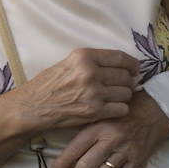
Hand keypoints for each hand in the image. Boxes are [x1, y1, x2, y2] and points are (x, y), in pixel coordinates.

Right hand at [14, 48, 139, 131]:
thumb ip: (92, 62)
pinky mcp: (94, 111)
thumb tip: (121, 67)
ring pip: (126, 93)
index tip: (135, 69)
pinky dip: (119, 110)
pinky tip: (110, 109)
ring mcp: (93, 92)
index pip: (120, 57)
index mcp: (83, 56)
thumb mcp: (67, 63)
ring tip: (112, 98)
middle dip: (127, 82)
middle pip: (125, 76)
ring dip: (122, 97)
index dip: (132, 64)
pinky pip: (121, 109)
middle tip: (120, 87)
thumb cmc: (47, 85)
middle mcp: (89, 72)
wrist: (32, 107)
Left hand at [52, 92, 168, 167]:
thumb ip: (85, 131)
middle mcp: (111, 140)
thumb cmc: (122, 114)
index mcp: (98, 128)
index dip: (62, 163)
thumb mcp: (100, 116)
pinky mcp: (138, 161)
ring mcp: (125, 152)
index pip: (74, 149)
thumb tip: (66, 152)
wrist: (154, 112)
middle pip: (86, 166)